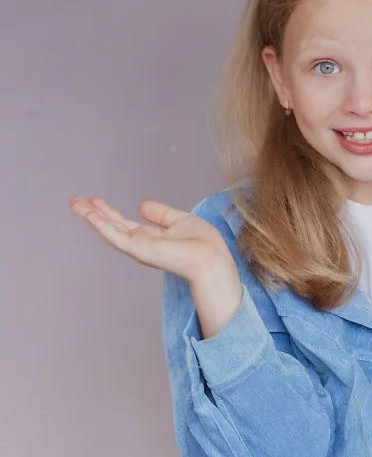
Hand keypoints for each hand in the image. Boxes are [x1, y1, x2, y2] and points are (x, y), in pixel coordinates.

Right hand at [68, 195, 232, 284]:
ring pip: (109, 231)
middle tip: (75, 201)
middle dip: (94, 214)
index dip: (109, 213)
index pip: (124, 224)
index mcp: (151, 238)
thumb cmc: (202, 243)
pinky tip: (90, 215)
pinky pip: (115, 236)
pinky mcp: (138, 250)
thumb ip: (161, 214)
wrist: (210, 256)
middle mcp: (141, 244)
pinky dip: (101, 225)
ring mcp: (138, 248)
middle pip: (112, 227)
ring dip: (91, 217)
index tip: (95, 200)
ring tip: (76, 204)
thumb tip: (141, 205)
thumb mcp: (180, 220)